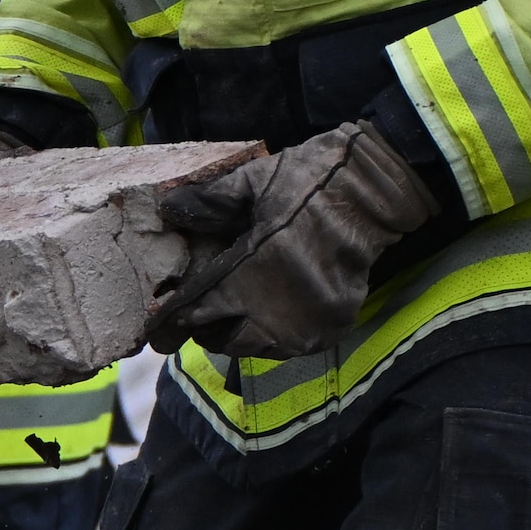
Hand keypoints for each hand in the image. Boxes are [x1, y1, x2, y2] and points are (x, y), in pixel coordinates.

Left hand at [155, 120, 442, 370]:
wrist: (373, 192)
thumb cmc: (308, 181)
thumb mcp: (252, 180)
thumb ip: (207, 202)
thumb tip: (169, 212)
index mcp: (250, 269)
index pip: (198, 310)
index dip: (172, 321)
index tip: (157, 328)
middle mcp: (277, 307)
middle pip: (222, 339)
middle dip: (204, 330)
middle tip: (195, 318)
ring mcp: (306, 323)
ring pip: (255, 349)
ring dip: (237, 336)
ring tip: (230, 318)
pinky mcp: (331, 329)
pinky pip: (289, 347)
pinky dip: (272, 338)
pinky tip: (266, 318)